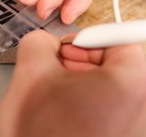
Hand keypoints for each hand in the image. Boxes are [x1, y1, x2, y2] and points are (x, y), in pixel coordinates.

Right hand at [0, 30, 145, 136]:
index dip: (88, 39)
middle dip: (85, 61)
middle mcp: (143, 110)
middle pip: (121, 65)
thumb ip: (38, 42)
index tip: (70, 48)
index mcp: (132, 86)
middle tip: (59, 69)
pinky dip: (92, 104)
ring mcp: (136, 128)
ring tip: (59, 94)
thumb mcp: (30, 76)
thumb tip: (45, 41)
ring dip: (86, 83)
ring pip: (115, 89)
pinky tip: (69, 113)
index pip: (122, 40)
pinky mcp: (125, 136)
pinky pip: (115, 111)